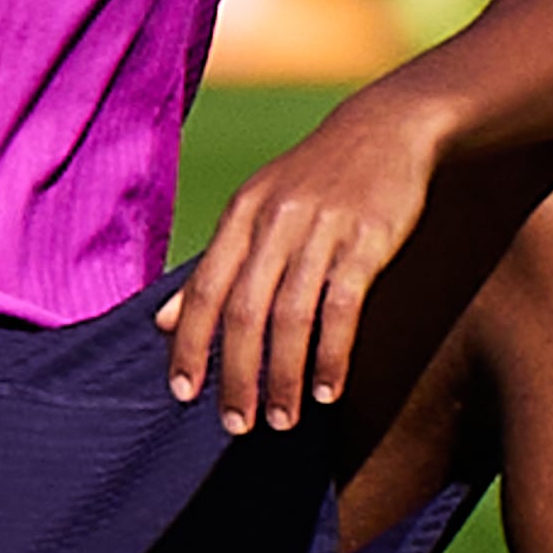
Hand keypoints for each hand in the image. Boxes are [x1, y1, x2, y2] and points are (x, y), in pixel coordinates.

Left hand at [157, 89, 442, 433]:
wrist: (388, 127)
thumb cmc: (315, 179)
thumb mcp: (256, 210)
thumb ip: (214, 266)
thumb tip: (164, 323)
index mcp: (242, 214)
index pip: (205, 289)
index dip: (191, 345)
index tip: (184, 394)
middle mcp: (275, 221)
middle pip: (243, 310)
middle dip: (236, 375)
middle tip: (236, 425)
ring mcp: (322, 229)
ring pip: (291, 316)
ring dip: (284, 376)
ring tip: (282, 420)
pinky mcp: (367, 240)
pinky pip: (343, 308)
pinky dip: (331, 355)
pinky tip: (327, 392)